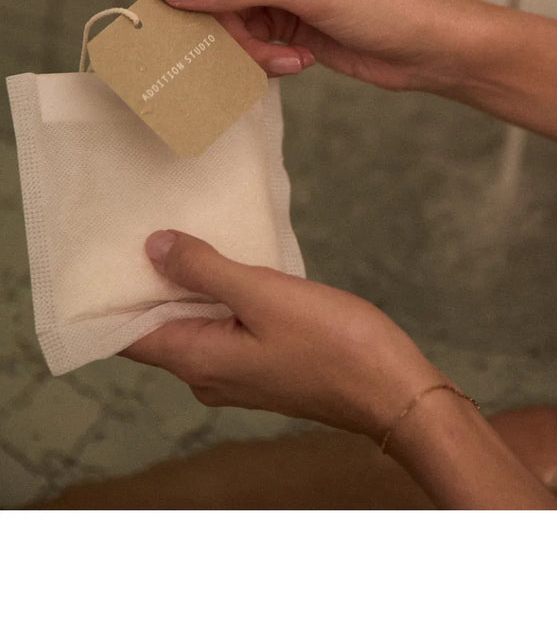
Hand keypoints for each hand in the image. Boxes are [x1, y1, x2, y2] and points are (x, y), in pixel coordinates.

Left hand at [122, 230, 444, 438]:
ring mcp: (237, 375)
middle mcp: (207, 375)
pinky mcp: (263, 368)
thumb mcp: (264, 295)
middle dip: (149, 284)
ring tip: (186, 238)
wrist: (392, 389)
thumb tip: (154, 248)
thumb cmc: (333, 344)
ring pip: (194, 327)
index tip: (101, 255)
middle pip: (158, 329)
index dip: (109, 297)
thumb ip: (205, 271)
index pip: (127, 335)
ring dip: (188, 289)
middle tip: (143, 229)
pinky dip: (219, 300)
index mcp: (197, 360)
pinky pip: (224, 331)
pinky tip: (232, 267)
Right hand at [147, 0, 482, 90]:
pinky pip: (247, 38)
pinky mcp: (285, 19)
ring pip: (223, 14)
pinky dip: (263, 56)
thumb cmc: (389, 2)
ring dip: (244, 44)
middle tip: (234, 44)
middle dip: (217, 16)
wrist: (432, 47)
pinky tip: (300, 61)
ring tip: (282, 57)